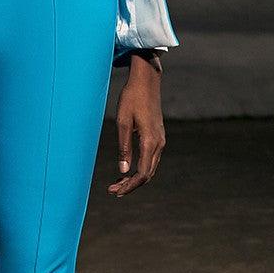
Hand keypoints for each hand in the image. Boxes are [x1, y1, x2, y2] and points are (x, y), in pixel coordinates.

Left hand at [108, 58, 164, 195]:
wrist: (147, 81)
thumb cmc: (131, 98)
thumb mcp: (122, 122)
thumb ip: (123, 147)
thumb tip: (123, 170)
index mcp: (150, 141)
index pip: (142, 173)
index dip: (130, 186)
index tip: (116, 191)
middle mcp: (159, 143)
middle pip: (148, 174)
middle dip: (131, 185)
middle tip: (113, 191)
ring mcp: (160, 140)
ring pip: (150, 168)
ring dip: (135, 178)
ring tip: (118, 184)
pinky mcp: (158, 136)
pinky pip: (151, 159)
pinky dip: (140, 168)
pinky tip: (128, 170)